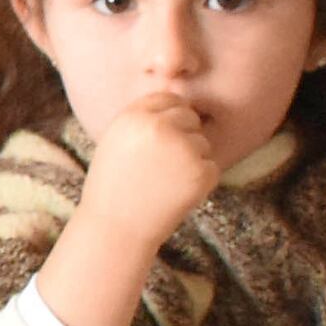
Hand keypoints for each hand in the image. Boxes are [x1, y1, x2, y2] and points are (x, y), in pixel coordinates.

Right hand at [32, 93, 228, 325]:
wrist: (116, 228)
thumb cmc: (113, 185)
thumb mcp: (116, 140)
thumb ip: (142, 118)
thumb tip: (176, 96)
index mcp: (135, 115)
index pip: (168, 99)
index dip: (166, 119)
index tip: (160, 140)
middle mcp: (159, 127)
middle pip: (189, 116)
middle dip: (182, 136)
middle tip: (164, 165)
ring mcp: (183, 149)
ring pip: (202, 142)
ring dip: (191, 160)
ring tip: (165, 182)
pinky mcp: (201, 173)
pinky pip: (212, 166)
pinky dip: (200, 181)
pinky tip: (176, 194)